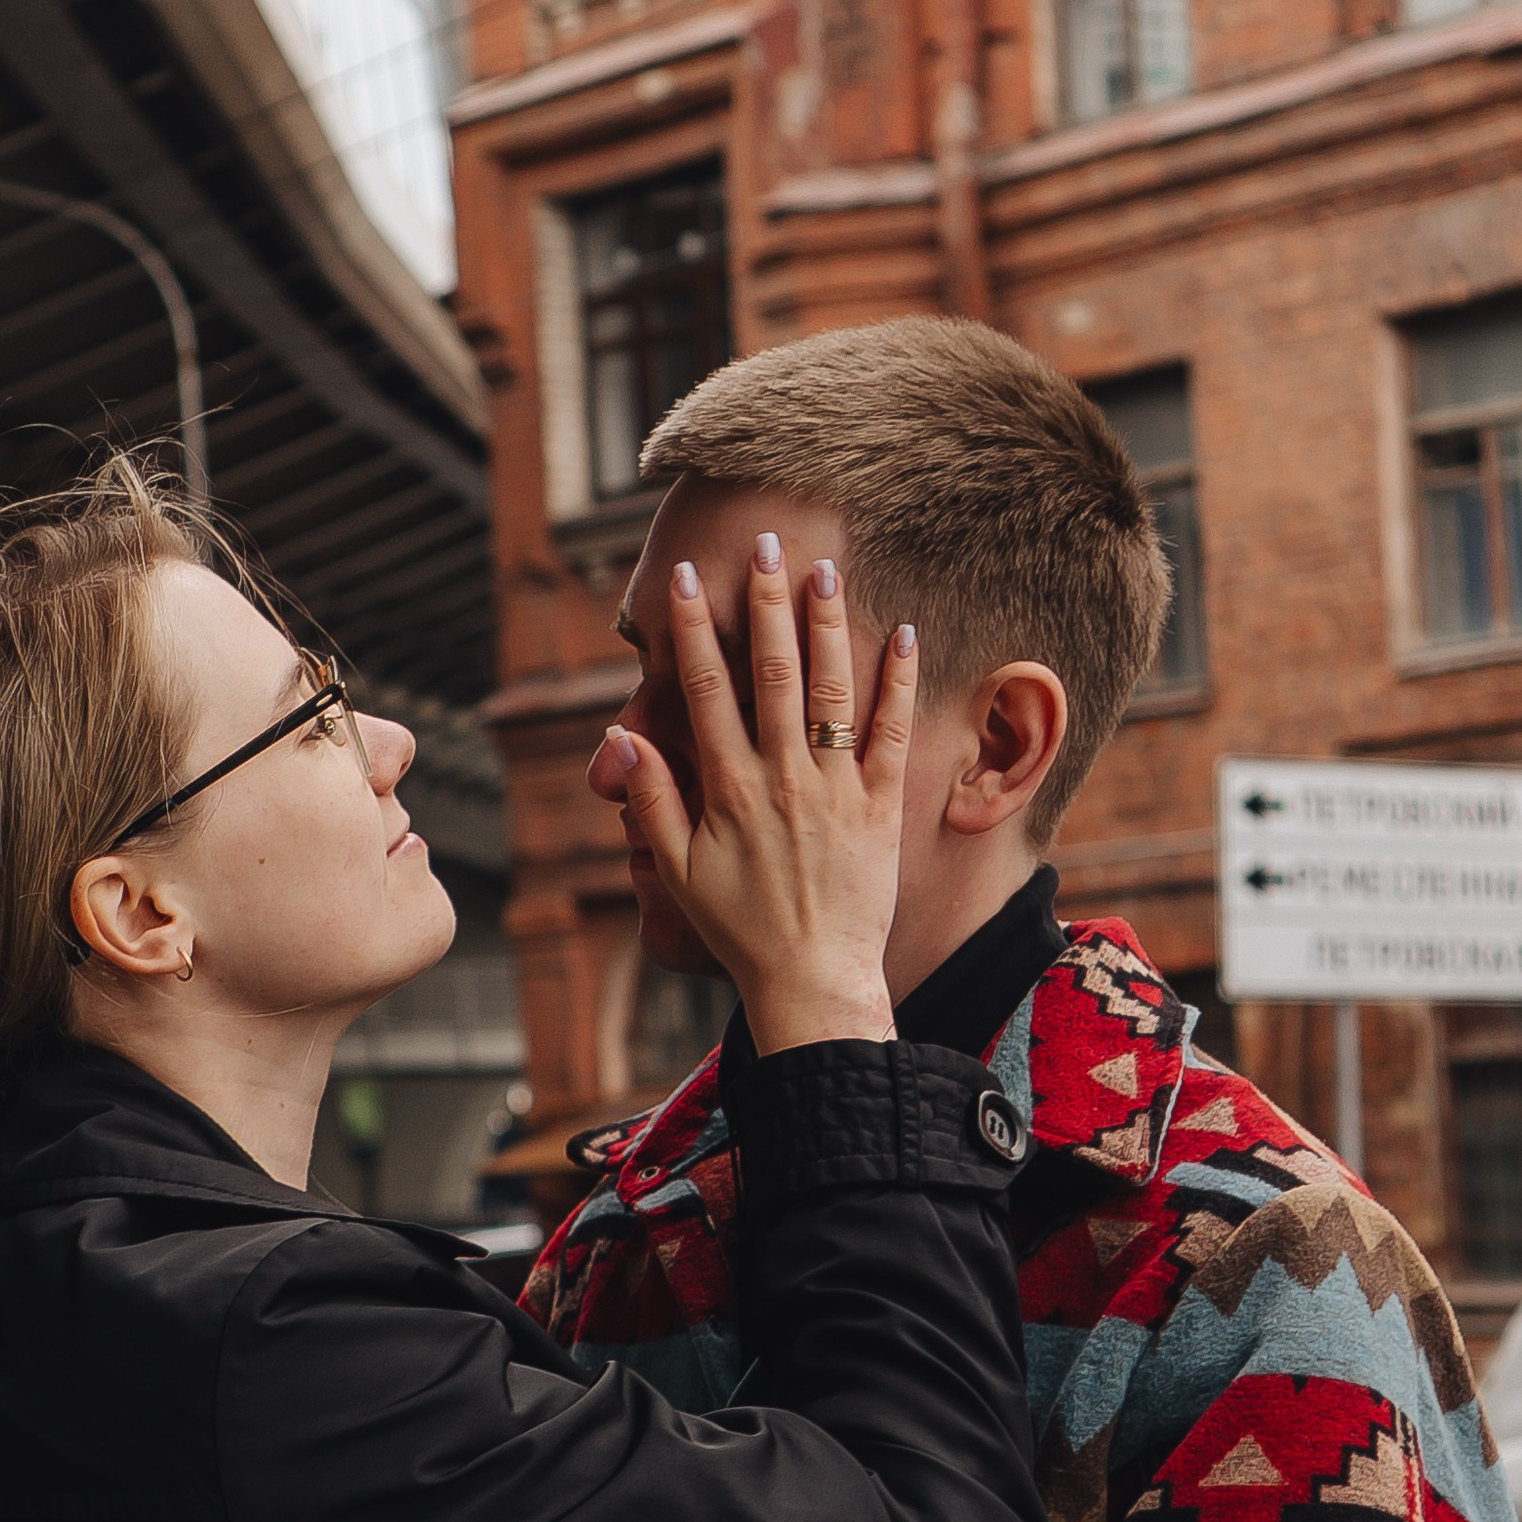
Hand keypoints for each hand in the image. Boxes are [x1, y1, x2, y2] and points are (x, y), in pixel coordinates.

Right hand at [601, 539, 916, 1056]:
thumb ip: (651, 799)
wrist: (812, 979)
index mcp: (727, 787)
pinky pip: (892, 733)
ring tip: (826, 568)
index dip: (696, 628)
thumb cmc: (740, 928)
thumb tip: (620, 736)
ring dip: (827, 623)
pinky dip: (896, 682)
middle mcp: (781, 777)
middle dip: (767, 601)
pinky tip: (901, 633)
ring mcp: (835, 789)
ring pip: (831, 689)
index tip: (689, 577)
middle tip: (767, 543)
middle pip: (773, 670)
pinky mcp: (881, 807)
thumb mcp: (676, 870)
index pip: (706, 688)